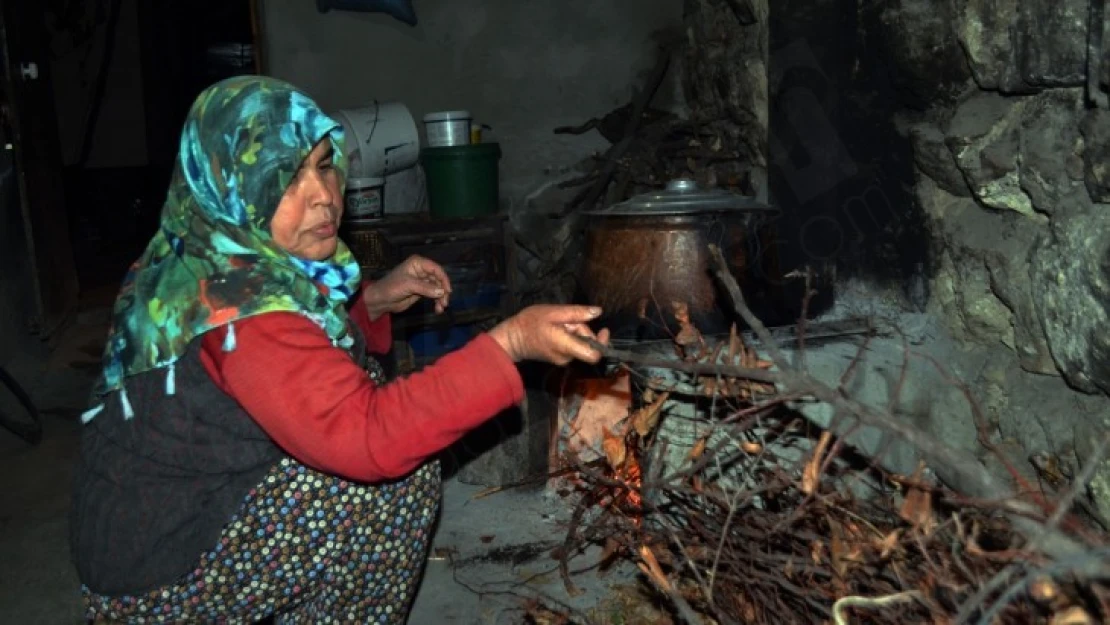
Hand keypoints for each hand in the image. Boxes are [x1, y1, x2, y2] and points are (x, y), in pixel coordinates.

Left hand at [362, 255, 451, 319]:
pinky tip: (437, 309)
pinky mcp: (421, 291)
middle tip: (445, 303)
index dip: (443, 279)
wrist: (380, 300)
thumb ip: (425, 288)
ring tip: (441, 308)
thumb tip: (442, 292)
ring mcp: (422, 281)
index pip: (436, 269)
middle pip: (438, 279)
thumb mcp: (408, 285)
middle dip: (443, 291)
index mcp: (418, 263)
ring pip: (437, 288)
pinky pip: (433, 295)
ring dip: (441, 298)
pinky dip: (436, 302)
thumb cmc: (391, 287)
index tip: (447, 291)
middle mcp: (421, 271)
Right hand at [488, 305, 610, 364]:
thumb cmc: (529, 323)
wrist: (512, 338)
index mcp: (566, 346)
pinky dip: (569, 337)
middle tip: (566, 319)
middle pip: (587, 344)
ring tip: (558, 324)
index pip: (594, 355)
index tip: (603, 330)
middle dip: (583, 330)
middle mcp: (567, 357)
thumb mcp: (553, 312)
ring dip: (575, 332)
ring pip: (580, 344)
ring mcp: (562, 360)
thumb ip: (577, 313)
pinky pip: (572, 347)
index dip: (603, 343)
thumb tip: (598, 312)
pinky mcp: (559, 359)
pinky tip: (556, 330)